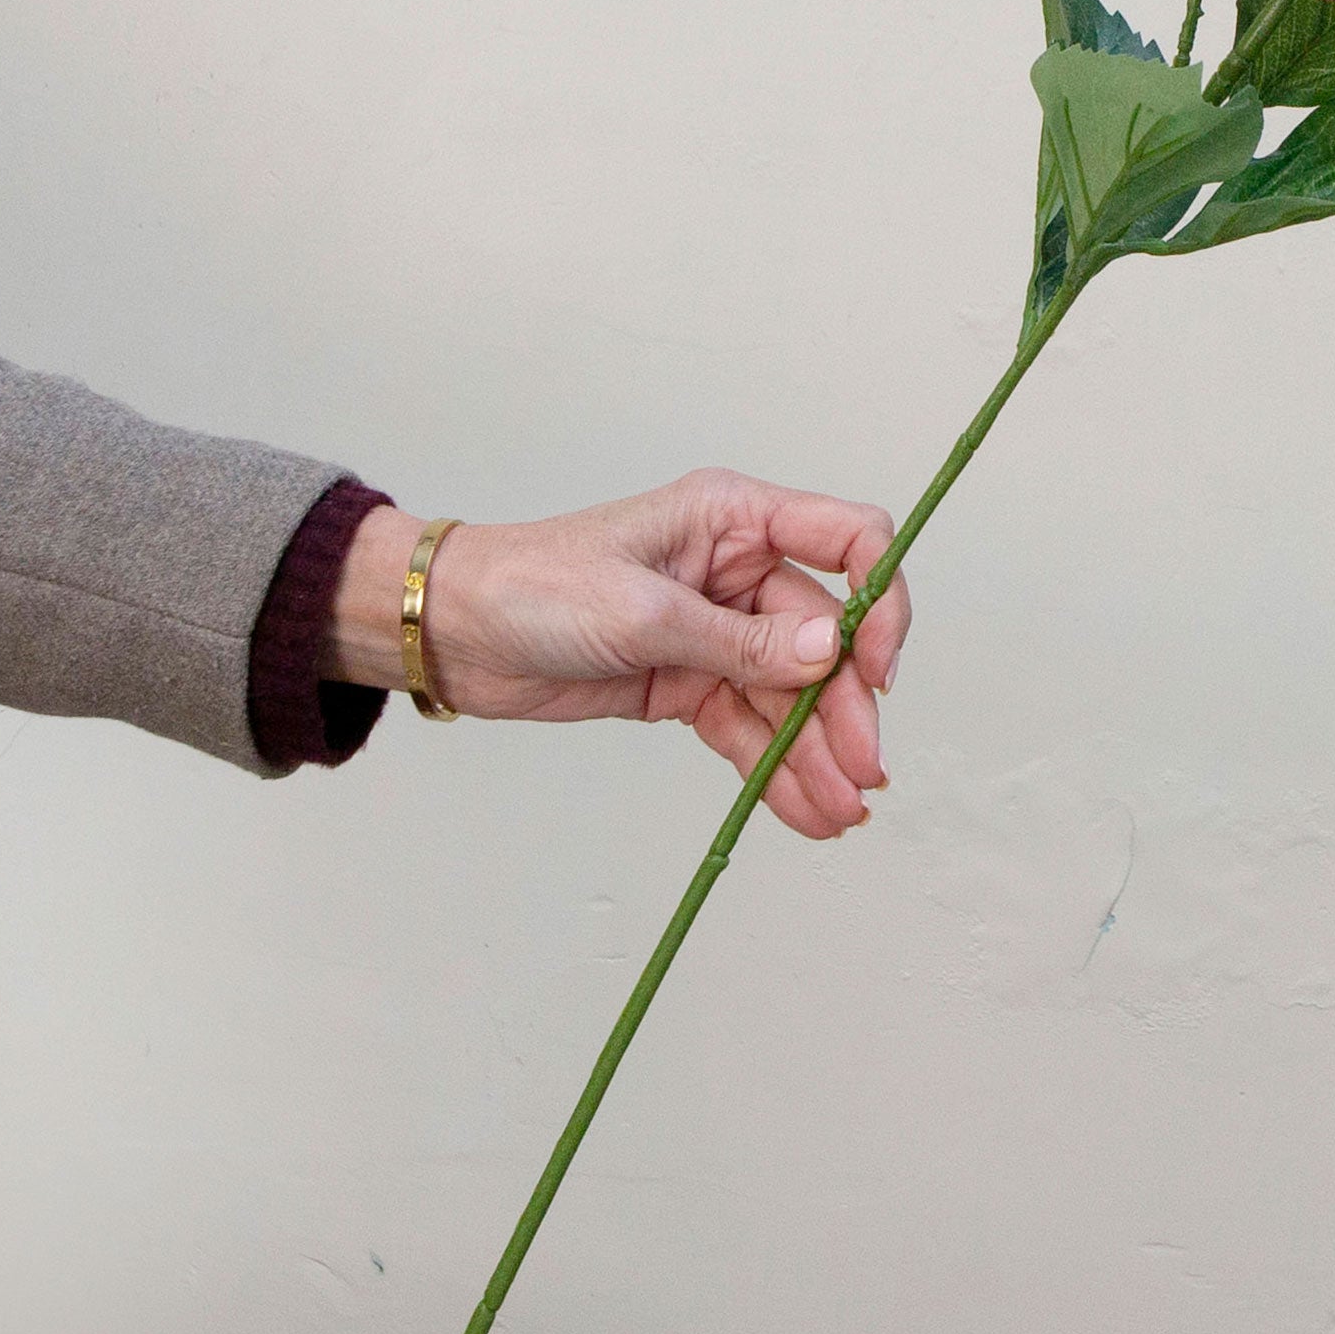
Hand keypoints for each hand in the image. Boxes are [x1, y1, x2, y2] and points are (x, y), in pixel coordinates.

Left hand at [327, 470, 910, 841]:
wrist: (456, 633)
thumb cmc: (533, 587)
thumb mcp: (641, 612)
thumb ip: (740, 639)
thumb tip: (830, 652)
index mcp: (732, 519)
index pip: (848, 540)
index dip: (878, 600)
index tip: (877, 667)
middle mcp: (736, 571)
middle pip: (826, 639)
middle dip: (847, 707)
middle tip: (863, 772)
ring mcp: (716, 631)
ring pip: (791, 696)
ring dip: (818, 754)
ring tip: (840, 814)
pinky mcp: (689, 682)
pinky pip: (750, 728)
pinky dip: (777, 769)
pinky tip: (807, 810)